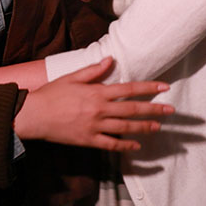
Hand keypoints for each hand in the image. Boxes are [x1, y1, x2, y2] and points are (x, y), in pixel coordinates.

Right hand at [13, 57, 171, 150]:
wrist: (34, 115)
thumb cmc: (52, 94)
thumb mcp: (72, 77)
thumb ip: (93, 70)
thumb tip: (111, 59)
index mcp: (97, 92)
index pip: (129, 89)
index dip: (149, 88)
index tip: (165, 87)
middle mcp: (99, 109)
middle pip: (132, 109)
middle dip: (154, 109)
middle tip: (171, 111)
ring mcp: (95, 126)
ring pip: (125, 128)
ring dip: (144, 127)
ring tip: (158, 127)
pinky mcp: (88, 140)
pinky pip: (111, 144)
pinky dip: (125, 145)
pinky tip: (136, 146)